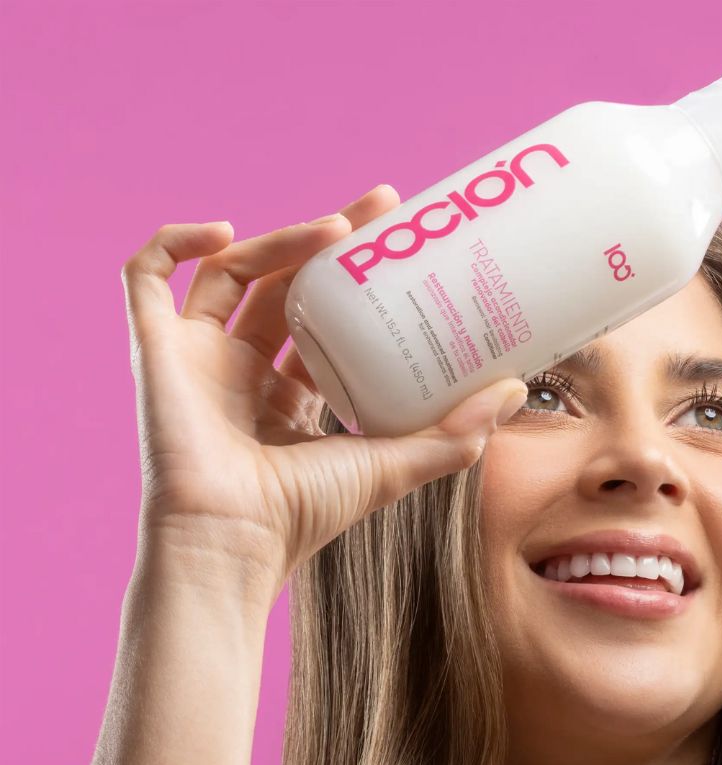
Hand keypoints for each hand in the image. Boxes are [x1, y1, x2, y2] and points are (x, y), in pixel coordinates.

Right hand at [121, 184, 526, 608]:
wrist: (232, 543)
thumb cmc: (305, 516)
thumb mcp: (393, 464)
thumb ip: (455, 434)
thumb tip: (519, 389)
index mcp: (289, 399)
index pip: (323, 321)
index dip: (355, 279)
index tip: (398, 239)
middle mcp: (242, 373)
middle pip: (282, 285)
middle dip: (327, 242)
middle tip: (383, 209)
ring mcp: (195, 359)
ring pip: (231, 272)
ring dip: (279, 240)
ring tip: (335, 229)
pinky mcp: (154, 351)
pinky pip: (146, 278)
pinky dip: (173, 242)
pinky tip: (221, 229)